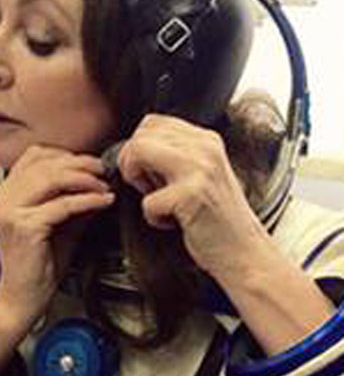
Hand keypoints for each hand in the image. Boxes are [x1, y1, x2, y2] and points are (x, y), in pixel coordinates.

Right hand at [0, 145, 114, 325]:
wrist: (22, 299)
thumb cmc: (37, 268)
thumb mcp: (59, 225)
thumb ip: (72, 201)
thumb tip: (98, 181)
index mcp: (4, 196)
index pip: (32, 156)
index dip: (64, 155)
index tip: (88, 163)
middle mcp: (2, 200)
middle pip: (44, 163)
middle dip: (79, 163)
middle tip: (102, 170)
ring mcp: (10, 212)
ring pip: (52, 178)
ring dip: (84, 178)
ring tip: (103, 185)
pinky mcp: (24, 227)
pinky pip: (62, 205)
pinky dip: (87, 200)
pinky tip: (102, 202)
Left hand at [117, 114, 269, 281]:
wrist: (245, 253)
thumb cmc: (219, 221)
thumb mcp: (201, 175)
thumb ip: (175, 156)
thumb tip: (135, 149)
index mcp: (206, 140)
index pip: (152, 122)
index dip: (139, 148)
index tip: (149, 173)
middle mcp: (205, 148)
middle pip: (141, 135)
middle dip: (132, 164)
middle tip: (149, 189)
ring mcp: (200, 169)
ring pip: (138, 152)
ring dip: (137, 181)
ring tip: (159, 201)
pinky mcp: (192, 195)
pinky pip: (147, 200)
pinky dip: (153, 218)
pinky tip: (174, 222)